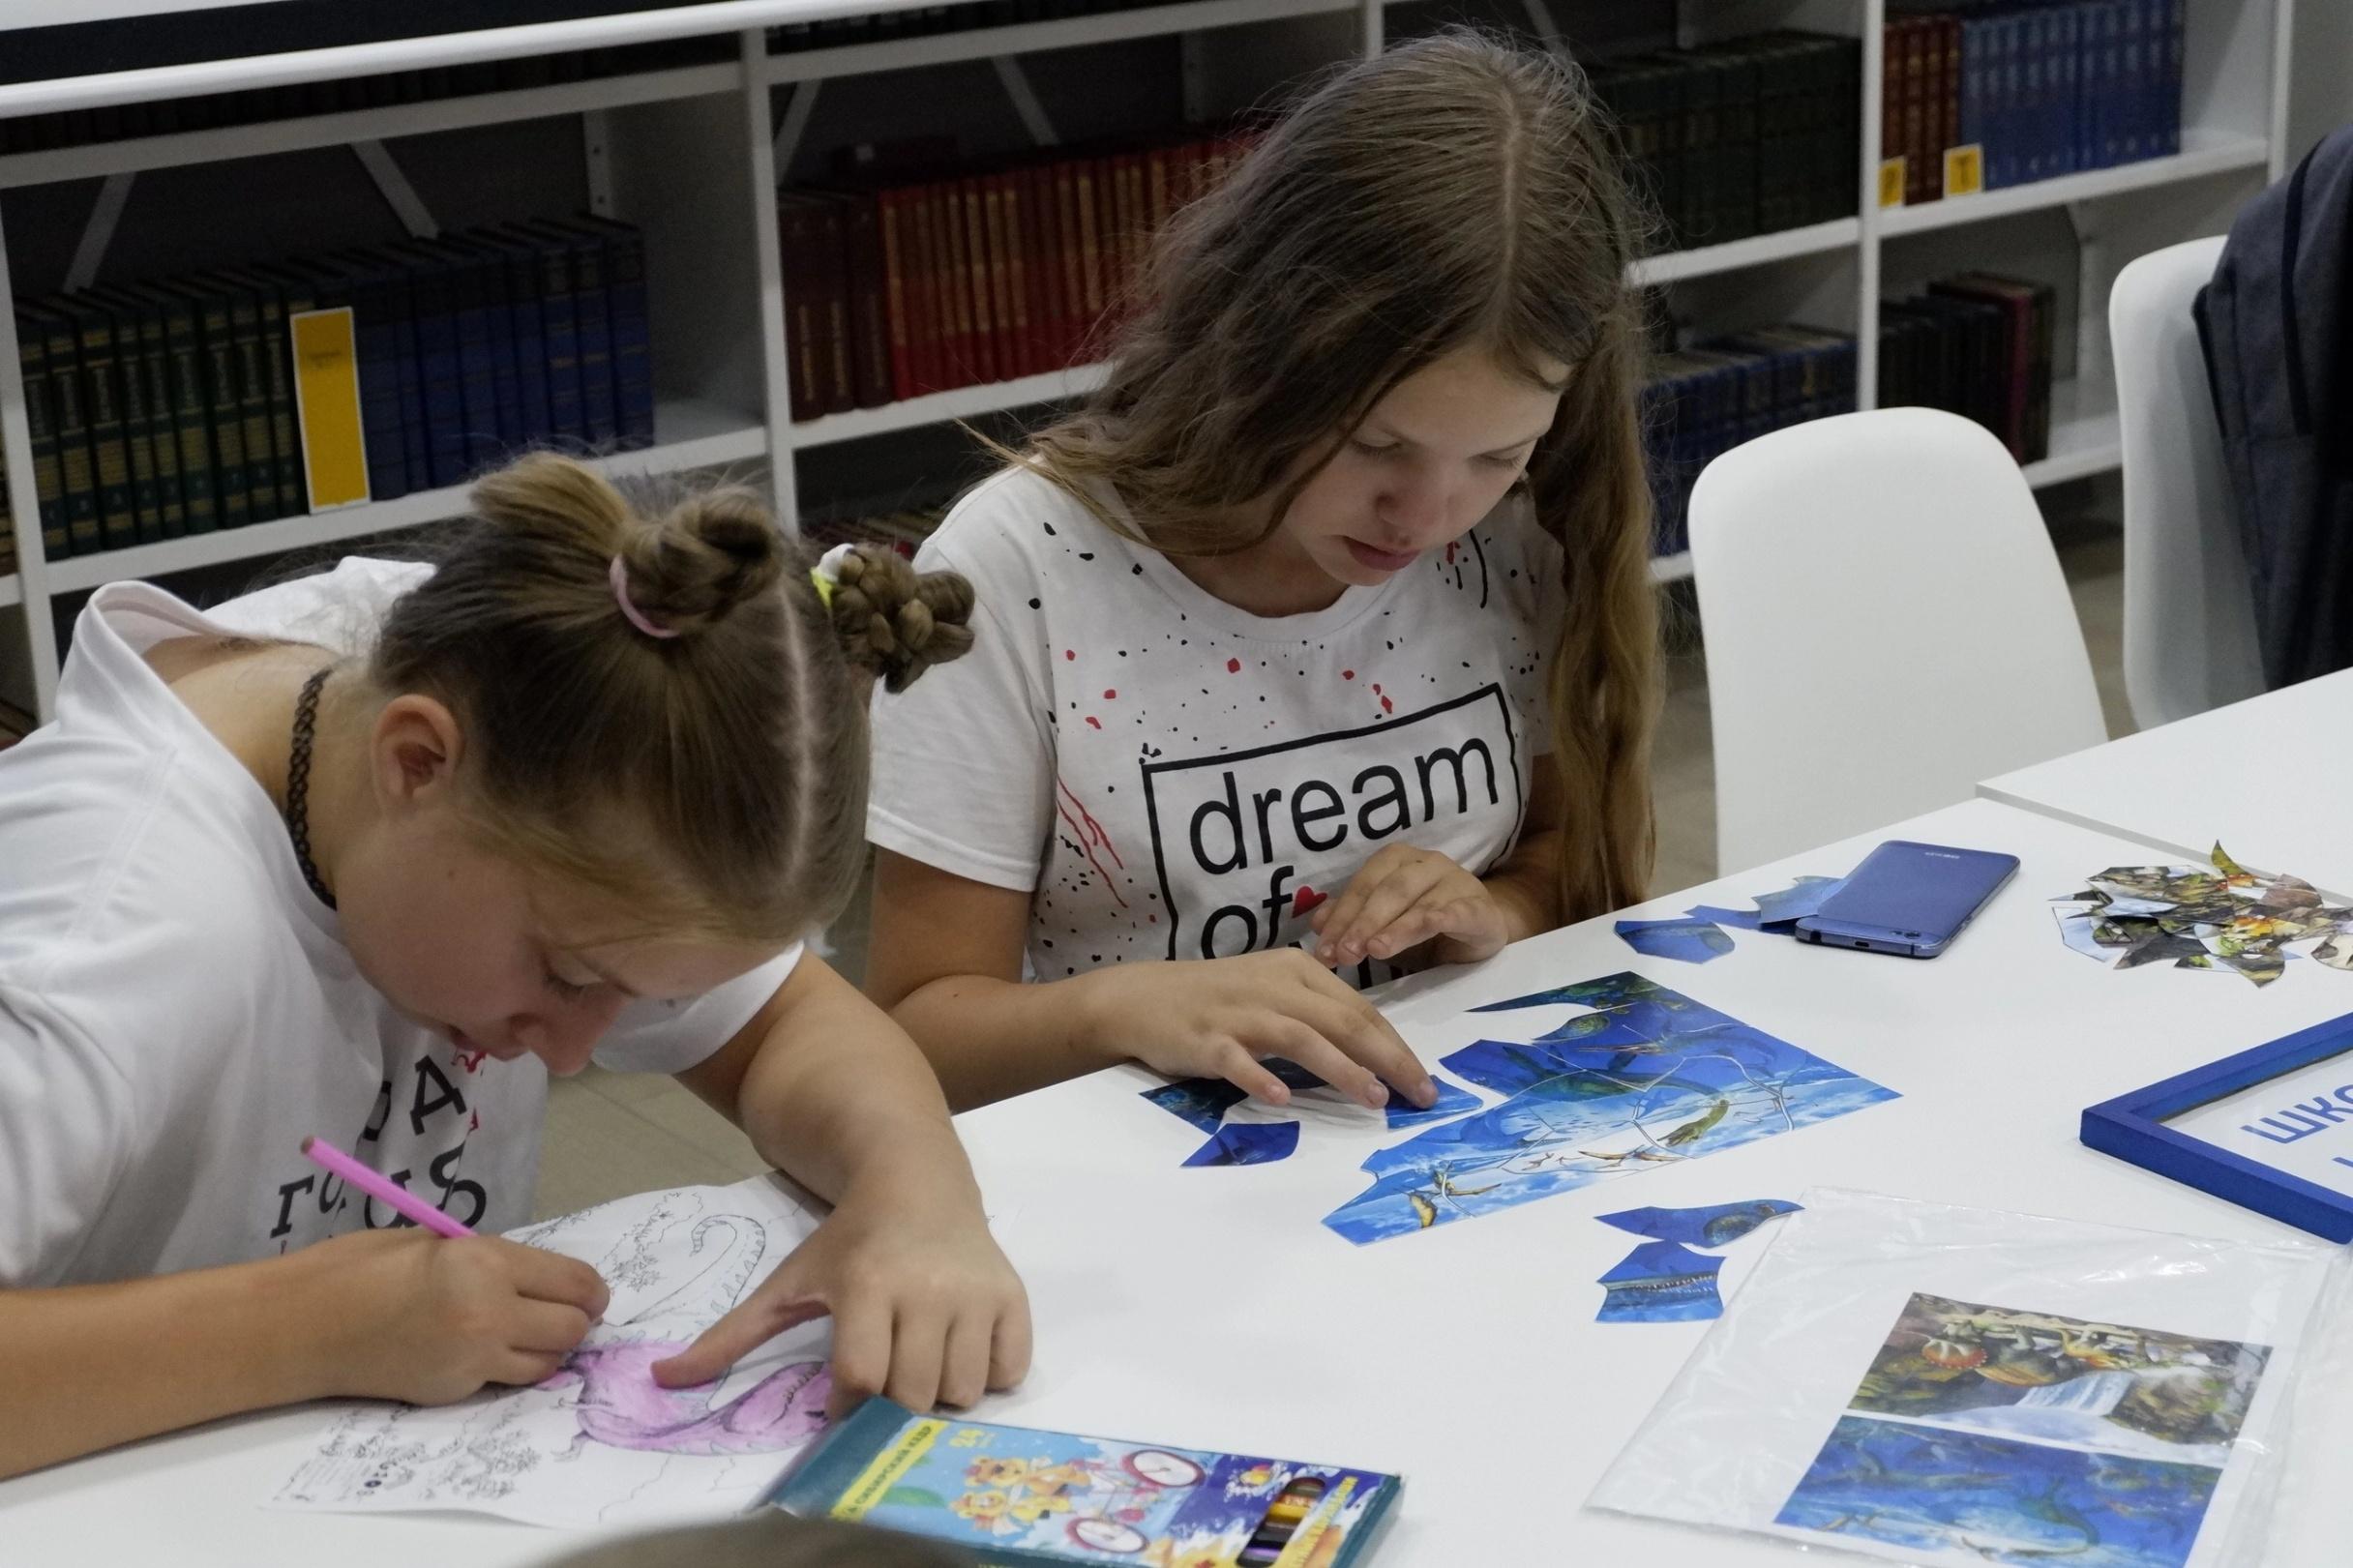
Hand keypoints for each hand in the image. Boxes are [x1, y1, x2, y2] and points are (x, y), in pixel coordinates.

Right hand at [304, 1228, 607, 1404]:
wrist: (305, 1324)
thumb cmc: (361, 1268)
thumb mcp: (438, 1242)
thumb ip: (491, 1261)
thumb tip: (534, 1278)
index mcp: (488, 1264)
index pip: (574, 1283)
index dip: (591, 1289)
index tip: (590, 1291)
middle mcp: (491, 1314)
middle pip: (573, 1328)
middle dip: (578, 1319)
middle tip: (564, 1311)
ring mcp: (474, 1360)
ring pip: (548, 1363)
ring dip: (549, 1348)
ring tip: (529, 1332)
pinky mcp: (454, 1391)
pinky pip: (506, 1381)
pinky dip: (510, 1368)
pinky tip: (488, 1350)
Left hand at [653, 1174, 1029, 1420]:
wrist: (916, 1178)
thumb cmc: (847, 1238)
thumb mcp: (789, 1281)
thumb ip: (731, 1336)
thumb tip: (665, 1380)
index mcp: (867, 1283)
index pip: (861, 1379)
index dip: (847, 1409)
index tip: (841, 1404)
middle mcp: (926, 1288)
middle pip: (913, 1395)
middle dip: (894, 1405)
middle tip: (885, 1382)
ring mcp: (975, 1293)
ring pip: (963, 1391)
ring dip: (941, 1395)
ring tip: (922, 1364)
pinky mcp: (1013, 1296)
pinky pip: (1009, 1371)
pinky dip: (989, 1377)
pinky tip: (962, 1350)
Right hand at [1076, 950, 1437, 1110]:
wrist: (1141, 998)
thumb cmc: (1215, 999)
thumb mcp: (1272, 991)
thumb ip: (1316, 1013)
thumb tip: (1372, 1050)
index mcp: (1296, 971)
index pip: (1360, 1010)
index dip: (1396, 1046)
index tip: (1424, 1081)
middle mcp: (1273, 987)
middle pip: (1343, 1021)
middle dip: (1388, 1060)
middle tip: (1419, 1095)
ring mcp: (1239, 1013)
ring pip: (1301, 1037)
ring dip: (1342, 1069)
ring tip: (1373, 1098)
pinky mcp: (1206, 1039)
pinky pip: (1237, 1059)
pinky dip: (1259, 1077)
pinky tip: (1281, 1099)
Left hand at [1311, 845, 1512, 969]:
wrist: (1479, 929)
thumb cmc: (1423, 923)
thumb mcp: (1383, 924)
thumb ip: (1351, 919)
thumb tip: (1317, 923)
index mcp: (1397, 860)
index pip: (1363, 885)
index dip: (1341, 917)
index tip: (1324, 950)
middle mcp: (1427, 863)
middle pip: (1389, 890)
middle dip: (1363, 923)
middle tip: (1345, 954)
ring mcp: (1457, 882)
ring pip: (1421, 903)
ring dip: (1396, 927)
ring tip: (1375, 950)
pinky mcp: (1480, 907)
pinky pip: (1460, 911)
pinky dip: (1444, 917)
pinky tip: (1429, 927)